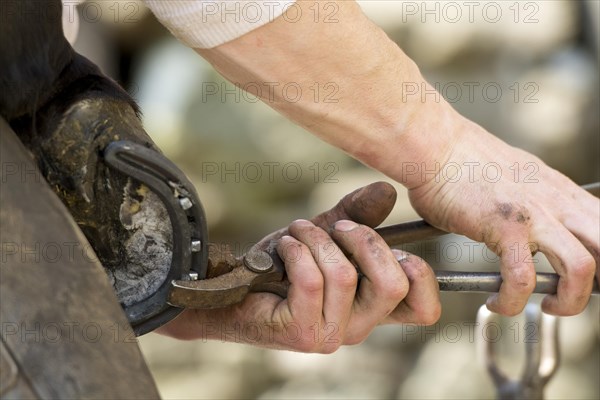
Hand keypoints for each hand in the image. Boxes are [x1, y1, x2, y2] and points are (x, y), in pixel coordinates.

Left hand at [157, 182, 440, 351]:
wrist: (234, 289)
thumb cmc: (284, 266)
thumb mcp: (327, 235)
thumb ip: (358, 215)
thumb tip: (388, 190)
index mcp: (372, 308)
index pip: (424, 309)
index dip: (420, 274)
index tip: (393, 246)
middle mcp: (359, 328)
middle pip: (393, 284)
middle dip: (366, 241)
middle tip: (339, 228)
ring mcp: (331, 335)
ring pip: (345, 275)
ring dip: (317, 240)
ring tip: (297, 233)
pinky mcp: (301, 333)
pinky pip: (311, 280)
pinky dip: (296, 250)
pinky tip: (284, 246)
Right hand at [408, 117, 598, 316]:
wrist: (436, 146)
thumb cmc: (462, 161)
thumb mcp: (517, 175)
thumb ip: (534, 198)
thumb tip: (531, 220)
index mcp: (561, 191)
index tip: (590, 280)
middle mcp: (556, 202)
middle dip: (599, 282)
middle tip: (573, 294)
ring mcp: (535, 215)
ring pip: (581, 269)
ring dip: (569, 300)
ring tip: (548, 306)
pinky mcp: (505, 228)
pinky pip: (522, 279)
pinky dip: (513, 301)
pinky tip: (497, 301)